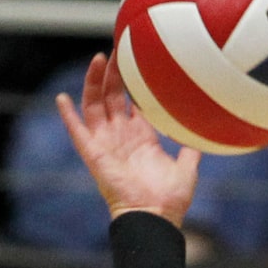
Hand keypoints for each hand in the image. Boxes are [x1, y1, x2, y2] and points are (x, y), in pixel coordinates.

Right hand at [55, 52, 199, 226]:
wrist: (155, 217)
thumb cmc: (171, 197)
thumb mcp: (187, 167)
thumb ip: (192, 148)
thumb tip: (205, 131)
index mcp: (141, 137)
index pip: (132, 103)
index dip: (132, 83)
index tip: (135, 61)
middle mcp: (121, 136)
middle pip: (111, 97)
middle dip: (112, 74)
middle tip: (116, 51)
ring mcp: (106, 143)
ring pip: (94, 105)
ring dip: (93, 83)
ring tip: (96, 61)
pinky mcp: (93, 153)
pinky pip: (76, 131)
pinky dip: (68, 115)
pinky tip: (62, 98)